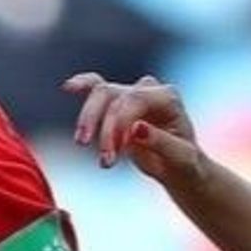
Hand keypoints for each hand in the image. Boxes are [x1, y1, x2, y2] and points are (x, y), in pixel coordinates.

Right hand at [62, 72, 201, 185]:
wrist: (176, 165)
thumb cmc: (183, 161)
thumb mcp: (180, 158)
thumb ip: (160, 142)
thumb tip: (136, 128)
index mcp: (167, 97)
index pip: (134, 100)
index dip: (119, 123)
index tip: (114, 153)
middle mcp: (148, 90)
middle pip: (113, 96)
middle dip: (102, 126)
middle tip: (103, 159)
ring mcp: (130, 93)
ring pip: (100, 94)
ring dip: (88, 120)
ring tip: (82, 145)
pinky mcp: (115, 101)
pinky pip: (95, 87)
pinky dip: (82, 86)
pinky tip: (68, 87)